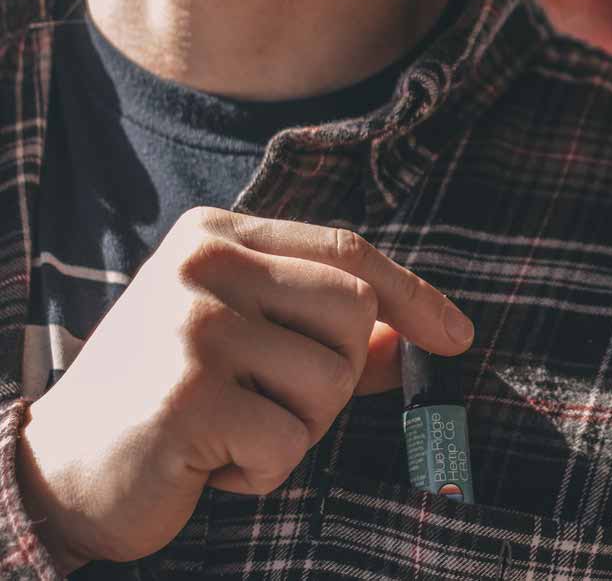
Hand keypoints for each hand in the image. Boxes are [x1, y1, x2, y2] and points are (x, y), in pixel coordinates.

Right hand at [14, 206, 472, 571]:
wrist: (57, 470)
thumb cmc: (169, 400)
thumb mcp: (250, 346)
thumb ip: (331, 334)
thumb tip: (424, 337)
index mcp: (218, 235)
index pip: (349, 251)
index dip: (414, 296)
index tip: (458, 337)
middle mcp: (203, 263)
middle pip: (355, 313)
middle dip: (338, 376)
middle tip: (272, 405)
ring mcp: (192, 324)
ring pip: (333, 380)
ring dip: (299, 429)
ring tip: (233, 431)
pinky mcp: (186, 394)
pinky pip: (290, 441)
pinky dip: (264, 471)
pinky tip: (211, 464)